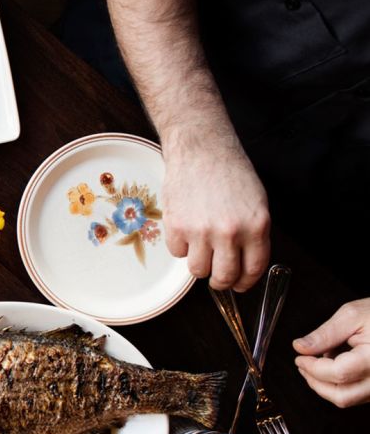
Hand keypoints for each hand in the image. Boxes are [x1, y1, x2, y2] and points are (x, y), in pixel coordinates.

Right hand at [162, 143, 269, 291]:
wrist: (202, 149)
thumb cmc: (230, 172)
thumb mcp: (256, 203)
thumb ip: (252, 234)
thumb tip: (242, 262)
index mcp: (256, 226)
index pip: (253, 269)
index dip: (245, 282)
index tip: (239, 284)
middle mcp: (230, 232)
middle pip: (223, 277)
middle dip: (221, 281)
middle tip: (217, 276)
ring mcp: (201, 231)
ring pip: (198, 270)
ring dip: (198, 264)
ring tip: (199, 249)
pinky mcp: (177, 226)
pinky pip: (177, 252)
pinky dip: (180, 245)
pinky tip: (186, 228)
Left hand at [293, 299, 369, 407]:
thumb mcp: (353, 315)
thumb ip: (325, 334)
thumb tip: (301, 347)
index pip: (338, 373)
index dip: (312, 368)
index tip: (300, 358)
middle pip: (342, 396)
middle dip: (316, 382)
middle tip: (304, 365)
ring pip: (350, 399)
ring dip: (327, 385)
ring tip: (323, 361)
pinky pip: (358, 394)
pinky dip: (341, 384)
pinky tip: (338, 365)